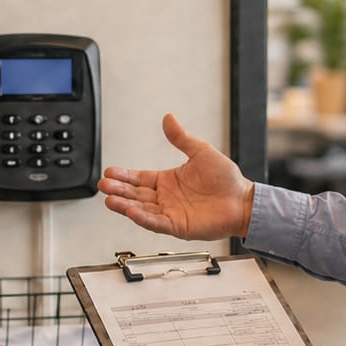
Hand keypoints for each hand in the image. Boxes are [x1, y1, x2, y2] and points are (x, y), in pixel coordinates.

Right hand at [98, 114, 253, 240]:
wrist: (242, 201)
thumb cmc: (226, 179)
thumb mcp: (201, 151)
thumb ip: (181, 138)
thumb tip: (168, 118)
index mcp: (168, 180)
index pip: (139, 178)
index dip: (124, 176)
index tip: (110, 171)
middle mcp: (166, 197)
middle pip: (135, 194)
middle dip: (118, 190)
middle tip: (103, 185)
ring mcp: (170, 213)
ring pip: (141, 209)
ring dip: (124, 205)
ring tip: (109, 199)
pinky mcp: (178, 226)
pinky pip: (156, 223)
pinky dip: (143, 218)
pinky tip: (131, 212)